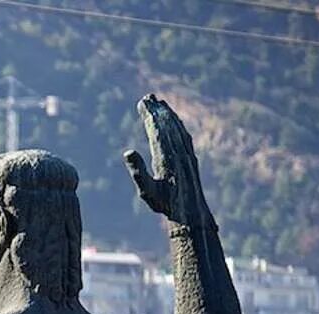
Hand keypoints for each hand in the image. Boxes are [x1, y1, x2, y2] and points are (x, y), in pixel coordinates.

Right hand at [123, 94, 213, 230]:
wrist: (191, 213)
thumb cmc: (165, 204)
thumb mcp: (146, 191)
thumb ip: (137, 171)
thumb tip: (127, 151)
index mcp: (165, 156)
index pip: (156, 129)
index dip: (149, 115)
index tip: (142, 103)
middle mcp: (178, 151)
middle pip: (167, 124)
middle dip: (157, 110)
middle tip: (148, 96)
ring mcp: (186, 153)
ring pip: (176, 128)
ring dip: (168, 114)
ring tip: (160, 103)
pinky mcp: (190, 157)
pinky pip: (184, 135)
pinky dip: (177, 125)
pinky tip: (174, 122)